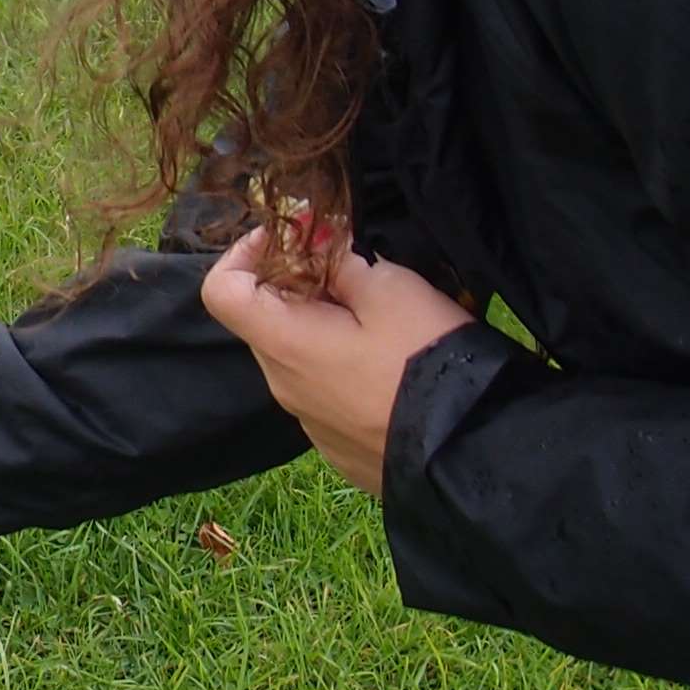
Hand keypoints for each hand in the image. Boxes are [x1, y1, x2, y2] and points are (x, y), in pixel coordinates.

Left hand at [200, 230, 474, 493]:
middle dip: (297, 282)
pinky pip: (325, 391)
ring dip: (324, 324)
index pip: (220, 291)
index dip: (244, 253)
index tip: (289, 238)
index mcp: (284, 344)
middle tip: (350, 264)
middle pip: (265, 319)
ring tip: (379, 312)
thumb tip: (321, 250)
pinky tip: (390, 360)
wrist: (469, 451)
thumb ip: (344, 263)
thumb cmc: (425, 361)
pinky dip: (342, 363)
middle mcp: (283, 386)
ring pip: (298, 356)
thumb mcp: (391, 289)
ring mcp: (309, 421)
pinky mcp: (339, 445)